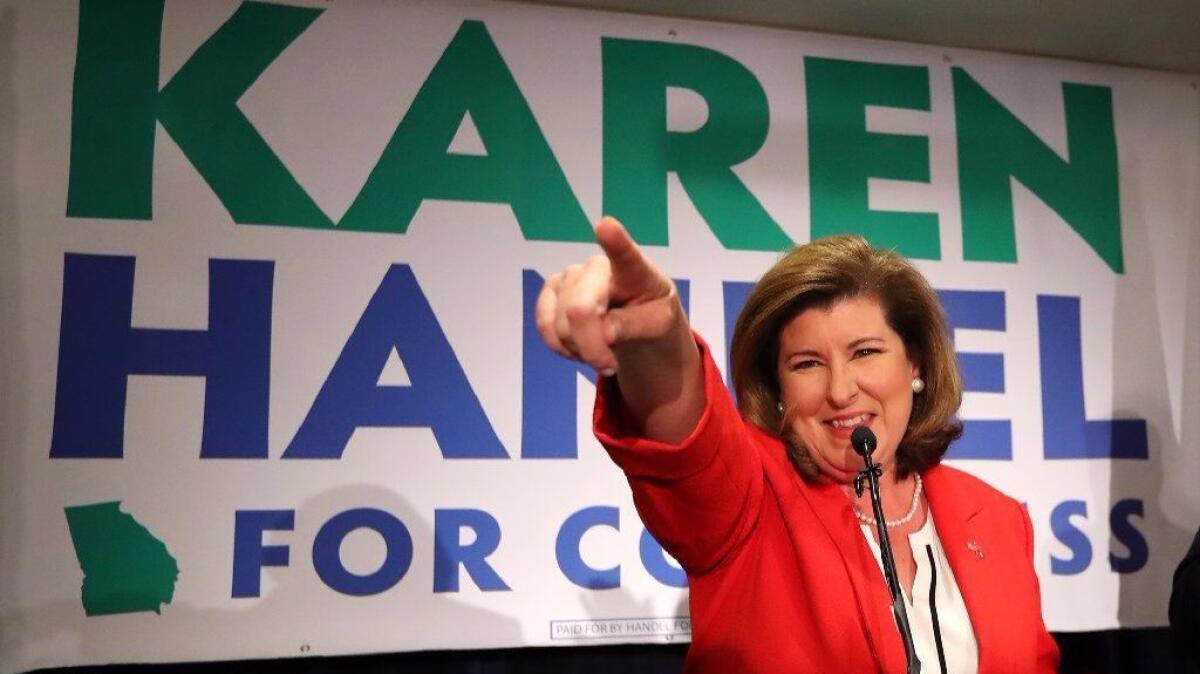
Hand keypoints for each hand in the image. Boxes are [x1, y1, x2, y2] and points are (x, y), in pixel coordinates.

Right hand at [535, 216, 683, 374]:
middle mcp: (598, 267)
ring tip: (600, 350)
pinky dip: (561, 347)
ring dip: (580, 350)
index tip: (605, 226)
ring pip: (561, 325)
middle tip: (609, 366)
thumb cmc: (652, 314)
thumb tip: (604, 331)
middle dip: (592, 348)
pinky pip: (544, 326)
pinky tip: (578, 346)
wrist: (638, 321)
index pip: (625, 254)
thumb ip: (635, 326)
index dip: (614, 241)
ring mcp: (570, 276)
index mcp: (635, 270)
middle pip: (580, 310)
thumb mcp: (659, 325)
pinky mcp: (551, 291)